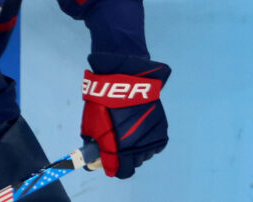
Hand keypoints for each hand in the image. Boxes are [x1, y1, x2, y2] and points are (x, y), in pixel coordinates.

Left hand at [80, 53, 169, 178]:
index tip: (107, 162)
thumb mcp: (91, 124)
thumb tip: (94, 155)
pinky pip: (155, 145)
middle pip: (133, 163)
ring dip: (136, 150)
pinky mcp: (161, 130)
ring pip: (145, 155)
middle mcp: (138, 147)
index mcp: (119, 149)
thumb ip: (93, 143)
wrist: (125, 80)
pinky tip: (139, 132)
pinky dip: (147, 142)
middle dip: (123, 158)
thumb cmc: (103, 101)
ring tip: (127, 135)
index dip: (112, 167)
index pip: (120, 171)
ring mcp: (151, 139)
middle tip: (115, 146)